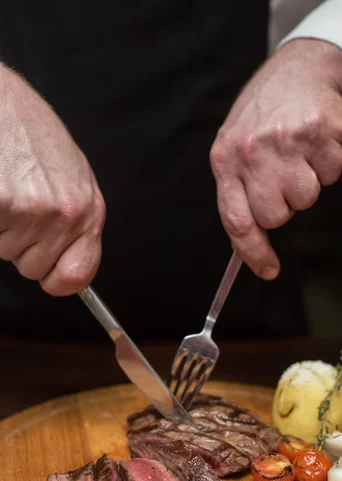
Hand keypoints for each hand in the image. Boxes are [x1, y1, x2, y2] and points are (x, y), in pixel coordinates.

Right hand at [0, 65, 105, 294]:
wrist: (0, 97)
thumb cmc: (27, 130)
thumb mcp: (69, 175)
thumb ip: (74, 221)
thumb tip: (69, 270)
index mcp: (88, 209)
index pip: (78, 275)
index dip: (54, 277)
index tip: (45, 270)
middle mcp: (66, 212)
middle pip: (32, 267)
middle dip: (19, 242)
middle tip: (15, 199)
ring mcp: (32, 209)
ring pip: (4, 252)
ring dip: (0, 226)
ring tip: (3, 184)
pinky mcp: (1, 203)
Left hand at [210, 39, 341, 279]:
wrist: (297, 70)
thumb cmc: (263, 117)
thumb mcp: (234, 149)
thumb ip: (237, 193)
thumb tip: (244, 244)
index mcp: (224, 160)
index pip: (236, 220)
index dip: (253, 252)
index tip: (267, 270)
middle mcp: (251, 151)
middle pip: (276, 216)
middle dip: (284, 206)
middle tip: (283, 179)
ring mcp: (285, 140)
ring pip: (306, 199)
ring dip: (307, 184)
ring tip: (298, 156)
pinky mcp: (318, 132)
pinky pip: (331, 175)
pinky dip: (327, 165)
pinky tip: (314, 144)